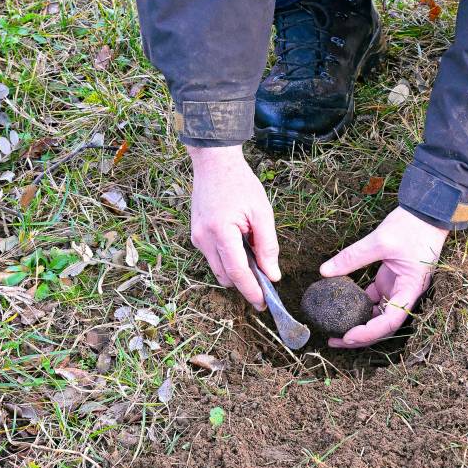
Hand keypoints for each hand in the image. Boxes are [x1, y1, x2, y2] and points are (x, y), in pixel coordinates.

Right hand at [188, 144, 280, 311]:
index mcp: (220, 232)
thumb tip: (272, 274)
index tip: (263, 304)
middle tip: (266, 280)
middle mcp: (203, 239)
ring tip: (255, 254)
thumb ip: (268, 245)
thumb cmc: (240, 183)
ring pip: (218, 269)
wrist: (214, 163)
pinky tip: (242, 245)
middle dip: (245, 283)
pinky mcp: (195, 235)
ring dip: (236, 270)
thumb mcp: (261, 212)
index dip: (251, 290)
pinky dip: (228, 258)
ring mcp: (196, 238)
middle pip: (225, 276)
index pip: (237, 272)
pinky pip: (213, 257)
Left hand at [320, 206, 447, 347]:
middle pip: (383, 324)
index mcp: (410, 289)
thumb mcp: (380, 240)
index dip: (369, 332)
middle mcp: (405, 294)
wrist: (426, 212)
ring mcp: (397, 288)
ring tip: (335, 329)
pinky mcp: (389, 280)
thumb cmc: (412, 226)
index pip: (391, 320)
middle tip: (335, 340)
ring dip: (359, 323)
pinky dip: (358, 304)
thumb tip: (324, 271)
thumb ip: (353, 256)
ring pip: (378, 314)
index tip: (348, 335)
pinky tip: (341, 306)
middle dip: (360, 336)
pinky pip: (373, 298)